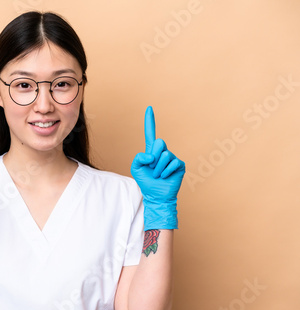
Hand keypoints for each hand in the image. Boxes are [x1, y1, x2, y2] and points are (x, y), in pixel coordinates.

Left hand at [130, 106, 184, 230]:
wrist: (156, 196)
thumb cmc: (146, 182)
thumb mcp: (136, 169)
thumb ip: (138, 158)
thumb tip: (151, 155)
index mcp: (151, 151)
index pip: (150, 133)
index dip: (149, 121)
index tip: (148, 108)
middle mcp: (163, 152)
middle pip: (159, 143)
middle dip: (153, 157)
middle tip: (153, 168)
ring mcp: (172, 158)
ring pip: (165, 155)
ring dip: (158, 168)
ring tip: (158, 175)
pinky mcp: (180, 165)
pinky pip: (172, 163)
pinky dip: (165, 172)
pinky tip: (164, 177)